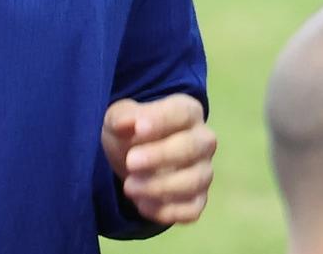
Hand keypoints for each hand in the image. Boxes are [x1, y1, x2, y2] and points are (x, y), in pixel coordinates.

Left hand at [102, 94, 215, 224]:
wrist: (132, 161)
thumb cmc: (130, 133)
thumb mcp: (119, 119)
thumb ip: (123, 117)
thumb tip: (127, 123)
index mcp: (188, 112)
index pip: (182, 113)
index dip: (162, 120)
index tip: (139, 128)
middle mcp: (203, 141)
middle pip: (193, 146)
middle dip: (162, 155)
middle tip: (131, 162)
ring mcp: (203, 171)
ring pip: (195, 180)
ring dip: (161, 186)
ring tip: (129, 187)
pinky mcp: (198, 199)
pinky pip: (191, 209)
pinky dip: (168, 211)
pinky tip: (142, 205)